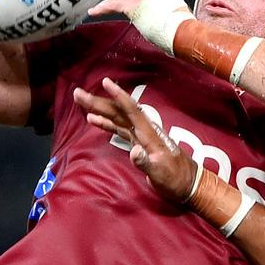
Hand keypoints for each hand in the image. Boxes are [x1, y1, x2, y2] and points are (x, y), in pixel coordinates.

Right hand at [73, 77, 197, 202]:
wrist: (186, 183)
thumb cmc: (174, 179)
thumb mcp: (160, 174)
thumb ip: (145, 163)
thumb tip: (133, 151)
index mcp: (149, 134)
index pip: (131, 110)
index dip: (118, 96)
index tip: (106, 82)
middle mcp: (143, 130)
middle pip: (118, 111)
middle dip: (99, 101)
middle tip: (78, 93)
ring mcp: (140, 135)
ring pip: (116, 117)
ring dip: (99, 109)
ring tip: (81, 100)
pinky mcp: (137, 142)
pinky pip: (118, 128)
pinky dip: (105, 122)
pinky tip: (92, 119)